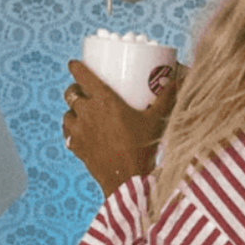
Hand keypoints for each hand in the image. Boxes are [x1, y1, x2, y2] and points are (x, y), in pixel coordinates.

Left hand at [62, 59, 181, 197]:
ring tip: (81, 113)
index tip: (74, 64)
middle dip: (74, 89)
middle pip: (71, 92)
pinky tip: (79, 131)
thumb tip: (177, 81)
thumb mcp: (155, 121)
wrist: (127, 180)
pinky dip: (71, 130)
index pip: (81, 75)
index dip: (75, 67)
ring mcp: (79, 130)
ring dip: (72, 111)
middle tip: (83, 91)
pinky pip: (67, 133)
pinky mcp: (76, 147)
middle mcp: (87, 112)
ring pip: (66, 113)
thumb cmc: (143, 148)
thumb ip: (165, 99)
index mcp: (104, 99)